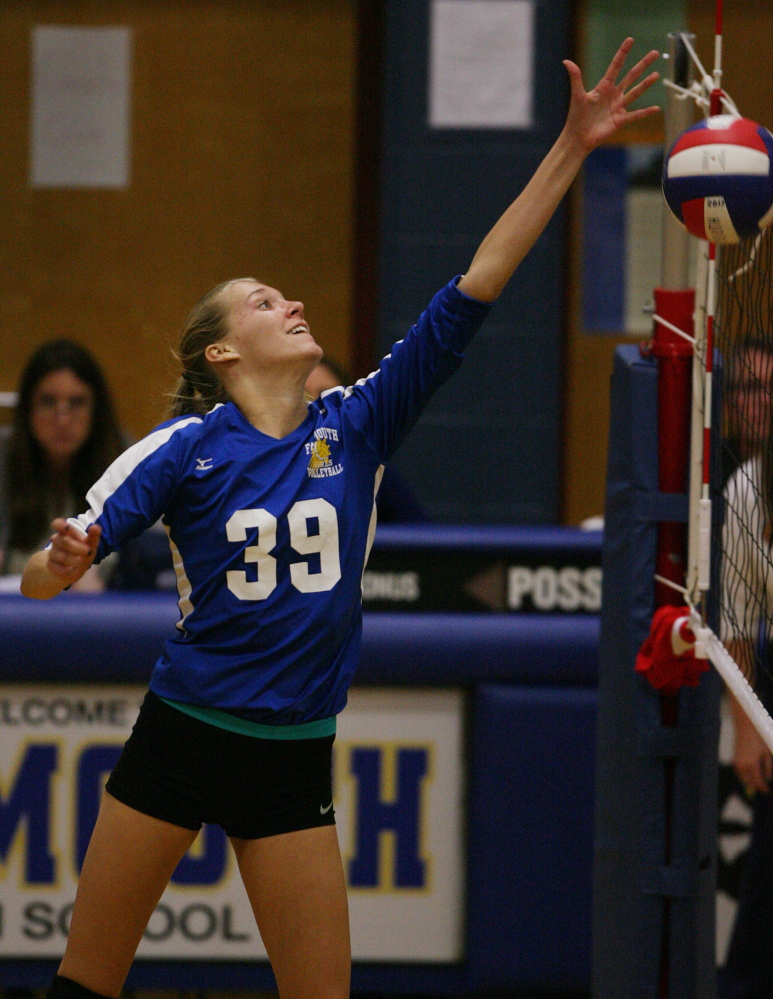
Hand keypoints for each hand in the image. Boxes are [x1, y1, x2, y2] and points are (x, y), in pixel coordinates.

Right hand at [46, 519, 101, 581]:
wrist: (74, 568)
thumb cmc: (82, 551)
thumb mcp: (90, 544)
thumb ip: (93, 536)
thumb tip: (95, 526)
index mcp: (66, 532)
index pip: (58, 524)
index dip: (60, 525)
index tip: (66, 527)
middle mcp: (57, 540)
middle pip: (64, 541)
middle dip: (77, 547)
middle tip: (88, 551)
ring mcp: (53, 552)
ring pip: (60, 556)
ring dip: (73, 560)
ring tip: (81, 562)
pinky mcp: (50, 564)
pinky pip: (56, 567)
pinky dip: (66, 569)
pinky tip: (72, 569)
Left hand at [562, 37, 659, 153]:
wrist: (578, 137)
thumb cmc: (576, 116)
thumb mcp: (577, 95)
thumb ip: (575, 78)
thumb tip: (566, 61)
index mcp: (604, 86)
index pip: (616, 66)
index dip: (623, 53)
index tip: (630, 40)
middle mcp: (613, 94)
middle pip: (631, 76)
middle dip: (643, 65)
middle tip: (655, 53)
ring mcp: (618, 107)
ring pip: (635, 92)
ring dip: (646, 84)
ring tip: (657, 75)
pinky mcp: (620, 120)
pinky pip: (636, 115)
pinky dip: (646, 112)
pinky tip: (657, 108)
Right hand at [734, 712, 772, 794]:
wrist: (746, 728)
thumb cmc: (759, 739)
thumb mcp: (767, 753)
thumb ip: (769, 768)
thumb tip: (769, 779)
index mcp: (752, 764)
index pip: (758, 782)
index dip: (764, 788)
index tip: (768, 791)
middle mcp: (743, 766)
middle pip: (750, 783)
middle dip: (757, 787)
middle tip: (764, 788)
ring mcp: (737, 763)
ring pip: (743, 779)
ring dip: (750, 783)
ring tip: (758, 783)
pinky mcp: (735, 760)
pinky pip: (739, 774)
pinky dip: (745, 777)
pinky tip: (750, 776)